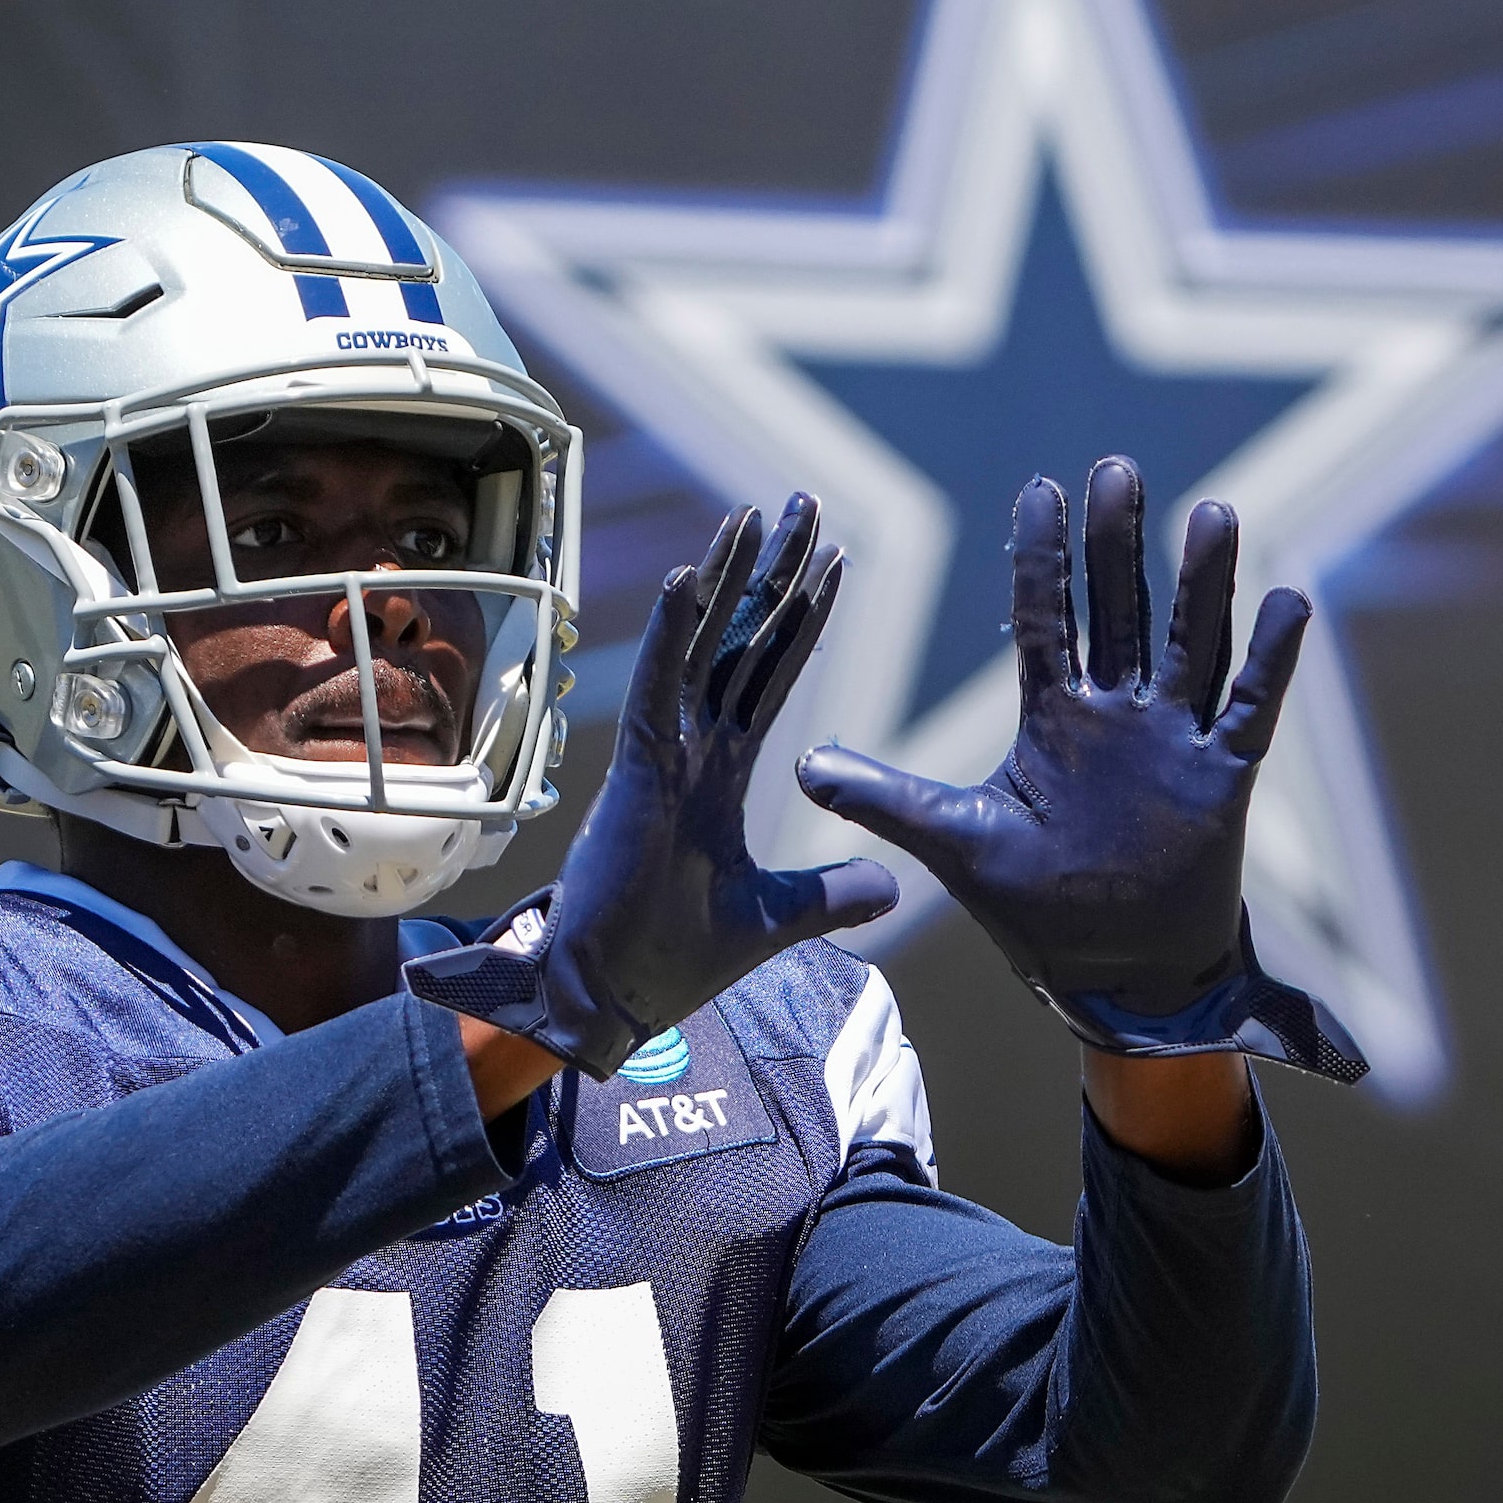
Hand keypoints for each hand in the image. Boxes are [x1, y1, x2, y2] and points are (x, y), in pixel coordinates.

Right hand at [408, 495, 898, 1078]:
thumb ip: (831, 894)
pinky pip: (658, 690)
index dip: (802, 618)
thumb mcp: (776, 920)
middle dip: (772, 573)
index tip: (834, 559)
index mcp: (720, 772)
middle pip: (741, 640)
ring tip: (754, 514)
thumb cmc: (670, 959)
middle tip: (800, 502)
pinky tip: (689, 581)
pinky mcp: (636, 774)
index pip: (770, 675)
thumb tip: (893, 885)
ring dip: (728, 581)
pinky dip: (671, 636)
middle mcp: (691, 748)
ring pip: (700, 648)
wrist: (610, 1000)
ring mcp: (661, 755)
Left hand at [797, 458, 1364, 1080]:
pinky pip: (1250, 710)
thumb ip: (887, 799)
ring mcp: (1173, 741)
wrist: (1114, 975)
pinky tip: (1287, 599)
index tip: (1039, 486)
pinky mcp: (1223, 779)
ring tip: (1212, 513)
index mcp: (1054, 718)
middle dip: (1117, 545)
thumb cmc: (1037, 906)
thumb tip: (801, 768)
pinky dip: (1271, 660)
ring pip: (1189, 644)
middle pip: (1119, 611)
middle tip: (1116, 470)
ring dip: (1202, 583)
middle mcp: (1117, 714)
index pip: (1044, 619)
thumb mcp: (956, 843)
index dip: (1041, 557)